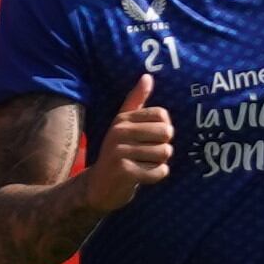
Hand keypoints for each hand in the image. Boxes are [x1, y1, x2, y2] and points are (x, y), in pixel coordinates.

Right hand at [81, 76, 173, 216]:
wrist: (98, 186)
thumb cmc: (118, 154)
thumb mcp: (123, 125)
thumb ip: (136, 102)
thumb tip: (147, 76)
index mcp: (122, 119)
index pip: (162, 116)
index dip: (164, 129)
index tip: (151, 138)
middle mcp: (119, 132)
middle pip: (166, 134)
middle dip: (163, 148)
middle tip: (147, 155)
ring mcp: (120, 152)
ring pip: (164, 154)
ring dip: (159, 163)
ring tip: (143, 165)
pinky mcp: (125, 172)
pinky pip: (159, 172)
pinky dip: (156, 176)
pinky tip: (142, 176)